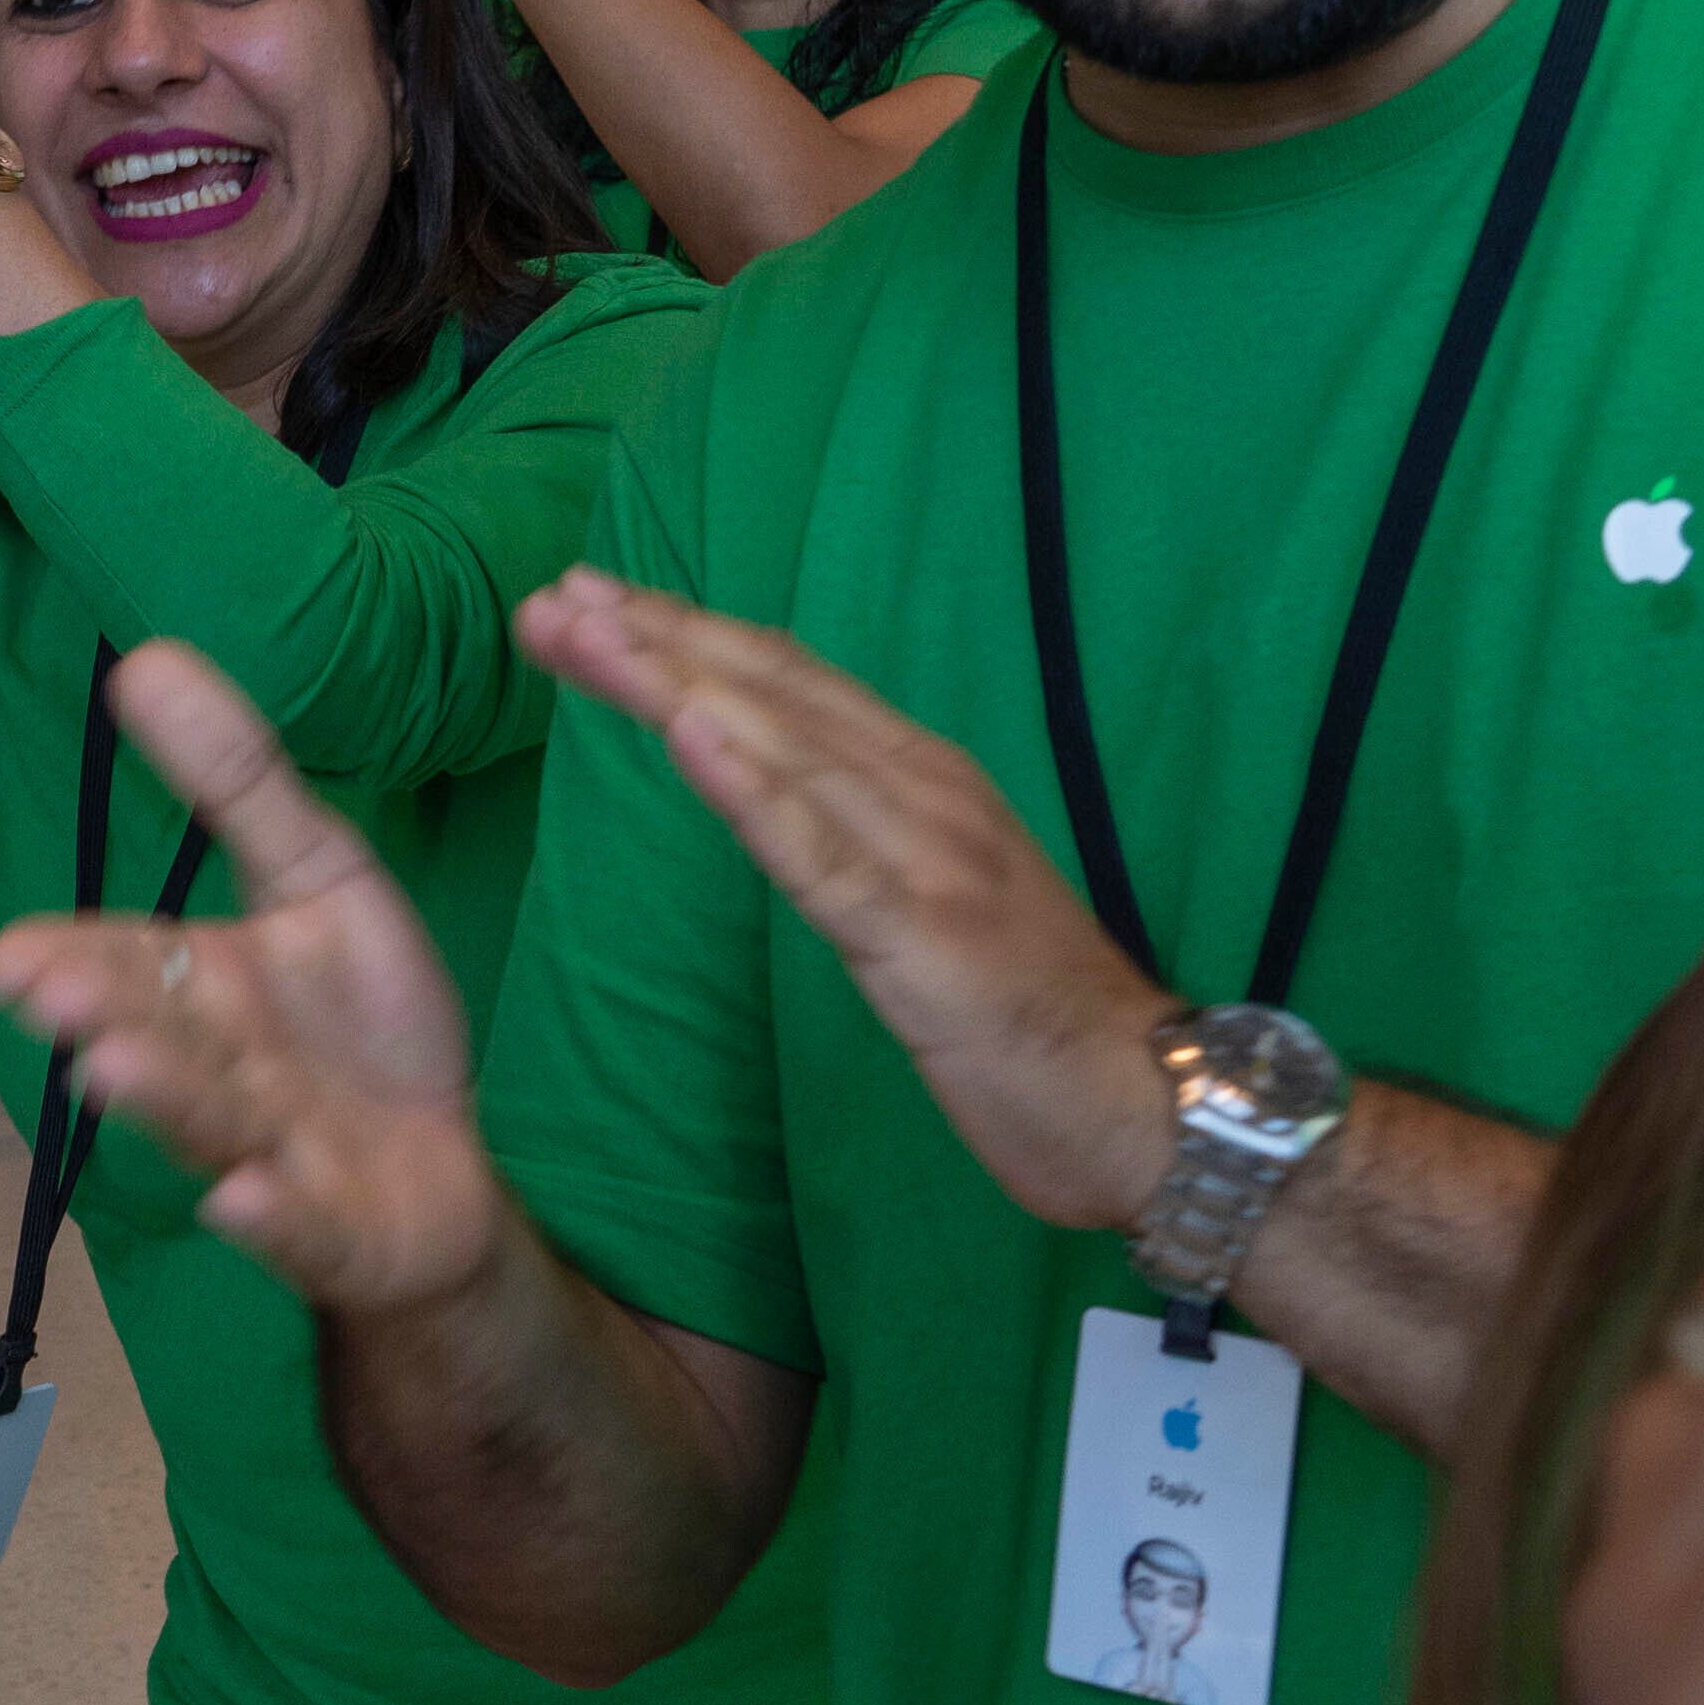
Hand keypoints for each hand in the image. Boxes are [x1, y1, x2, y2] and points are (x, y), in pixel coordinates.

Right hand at [0, 642, 524, 1316]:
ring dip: (162, 1099)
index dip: (72, 960)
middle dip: (105, 1014)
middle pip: (156, 1038)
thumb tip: (142, 656)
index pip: (128, 964)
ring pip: (210, 1126)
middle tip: (49, 991)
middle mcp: (222, 1075)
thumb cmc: (364, 1025)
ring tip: (110, 1069)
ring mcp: (274, 1158)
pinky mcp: (338, 1235)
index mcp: (206, 989)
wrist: (453, 1170)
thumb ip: (238, 782)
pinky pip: (300, 1229)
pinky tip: (240, 1196)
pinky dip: (268, 1216)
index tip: (9, 954)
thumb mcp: (321, 878)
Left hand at [527, 568, 1171, 1231]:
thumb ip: (866, 836)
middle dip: (654, 640)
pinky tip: (687, 739)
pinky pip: (822, 859)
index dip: (688, 635)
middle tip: (550, 598)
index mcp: (926, 780)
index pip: (788, 683)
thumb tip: (778, 795)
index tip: (590, 600)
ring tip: (586, 633)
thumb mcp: (938, 899)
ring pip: (781, 751)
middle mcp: (925, 793)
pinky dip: (752, 793)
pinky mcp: (923, 938)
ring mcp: (926, 859)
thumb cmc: (1040, 1016)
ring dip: (675, 685)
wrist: (1152, 1106)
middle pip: (770, 694)